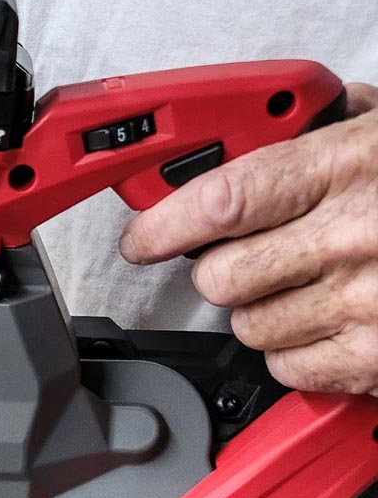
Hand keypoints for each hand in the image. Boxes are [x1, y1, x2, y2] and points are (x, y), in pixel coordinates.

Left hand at [120, 83, 377, 393]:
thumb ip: (328, 130)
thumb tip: (254, 134)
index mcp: (350, 167)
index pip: (223, 199)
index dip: (164, 222)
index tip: (142, 237)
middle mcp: (354, 236)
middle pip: (219, 277)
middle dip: (221, 270)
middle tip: (251, 257)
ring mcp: (368, 302)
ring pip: (247, 326)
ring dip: (261, 309)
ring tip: (310, 284)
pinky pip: (288, 367)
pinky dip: (295, 351)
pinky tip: (329, 321)